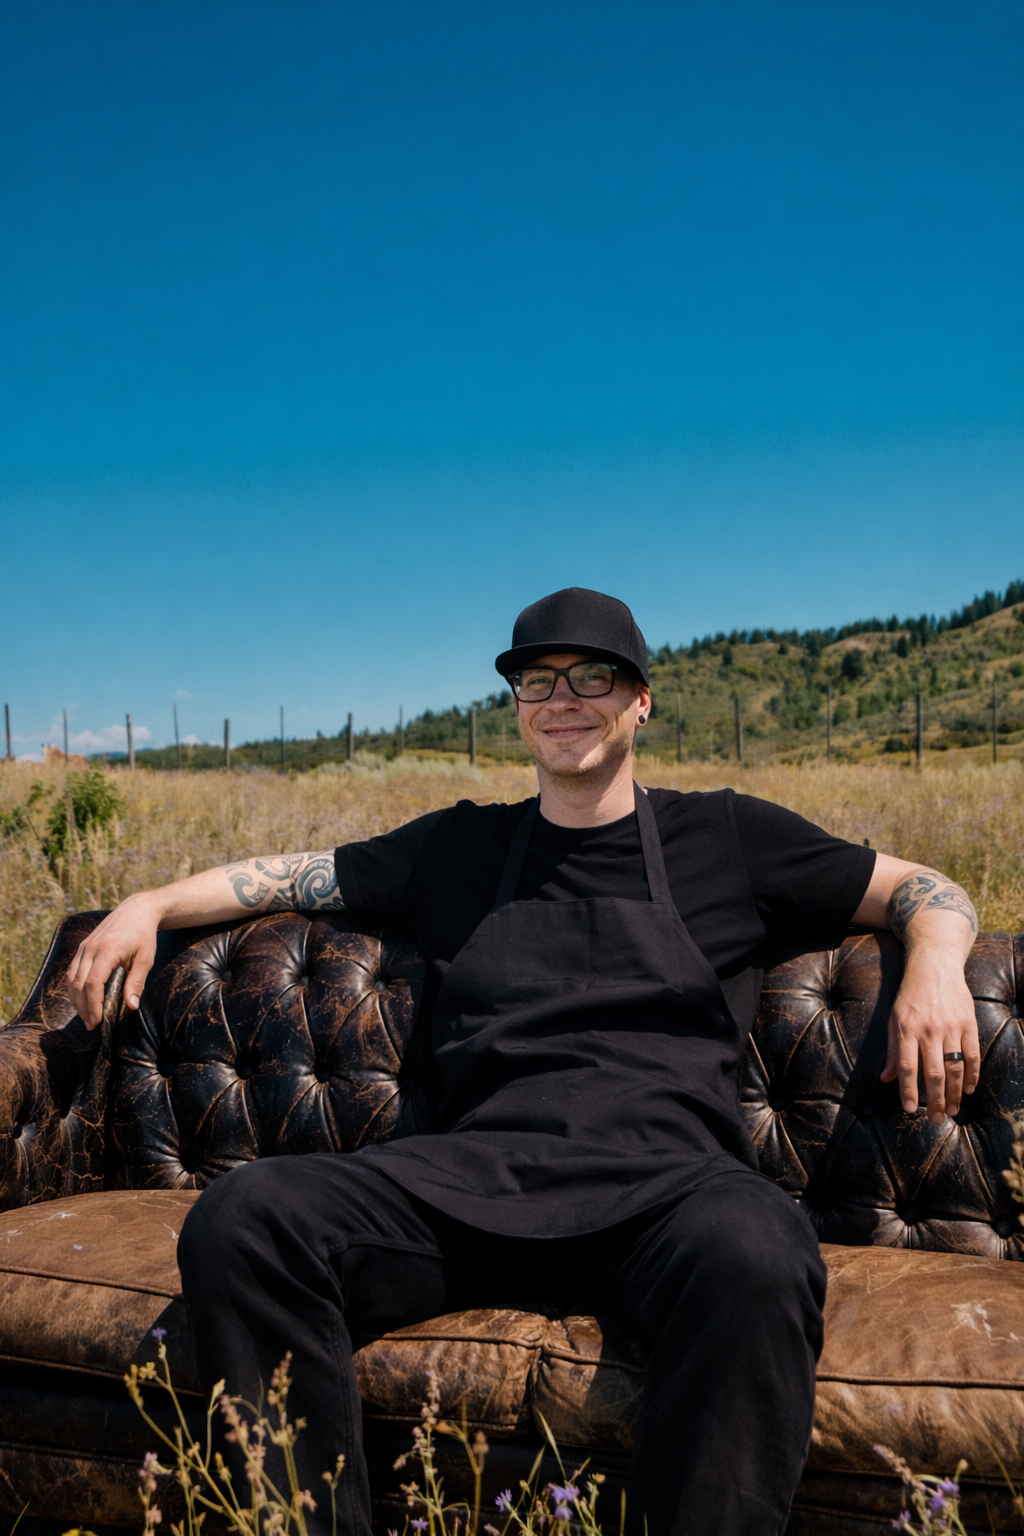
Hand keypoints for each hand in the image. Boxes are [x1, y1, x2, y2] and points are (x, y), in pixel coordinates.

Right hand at [67, 892, 163, 1028]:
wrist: (136, 910)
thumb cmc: (144, 935)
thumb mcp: (146, 959)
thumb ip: (137, 982)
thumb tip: (131, 1006)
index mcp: (108, 950)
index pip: (94, 982)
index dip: (93, 1004)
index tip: (98, 1020)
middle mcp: (91, 948)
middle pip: (79, 983)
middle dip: (83, 1007)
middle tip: (91, 1025)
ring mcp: (84, 946)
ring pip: (72, 978)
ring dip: (76, 1000)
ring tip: (86, 1016)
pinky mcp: (82, 947)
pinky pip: (72, 971)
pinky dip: (74, 988)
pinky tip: (81, 1000)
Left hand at [880, 950, 980, 1121]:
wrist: (935, 966)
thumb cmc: (910, 995)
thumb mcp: (893, 1019)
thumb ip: (893, 1050)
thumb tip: (887, 1078)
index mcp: (906, 1029)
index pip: (908, 1067)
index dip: (908, 1091)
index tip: (910, 1109)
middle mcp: (929, 1030)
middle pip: (934, 1073)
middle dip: (935, 1100)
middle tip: (936, 1119)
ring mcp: (951, 1027)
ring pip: (955, 1068)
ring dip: (954, 1093)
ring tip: (951, 1110)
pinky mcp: (969, 1023)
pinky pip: (972, 1055)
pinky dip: (972, 1075)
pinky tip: (967, 1090)